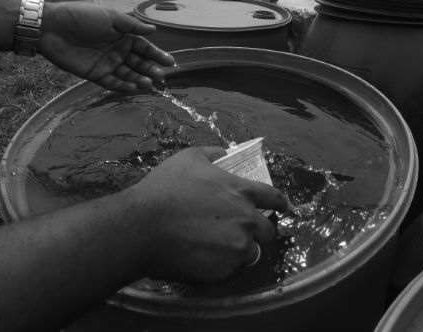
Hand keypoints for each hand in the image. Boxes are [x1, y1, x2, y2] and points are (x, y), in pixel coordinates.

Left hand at [38, 2, 174, 91]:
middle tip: (162, 78)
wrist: (52, 27)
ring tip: (149, 84)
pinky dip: (123, 86)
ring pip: (128, 74)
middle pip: (140, 63)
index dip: (158, 55)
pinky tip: (134, 88)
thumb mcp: (110, 18)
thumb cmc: (82, 17)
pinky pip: (112, 82)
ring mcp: (107, 63)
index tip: (171, 63)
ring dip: (140, 80)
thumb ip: (132, 26)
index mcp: (124, 36)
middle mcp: (118, 51)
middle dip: (152, 70)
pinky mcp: (95, 74)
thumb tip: (154, 30)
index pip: (145, 48)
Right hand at [125, 147, 288, 281]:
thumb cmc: (164, 189)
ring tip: (216, 246)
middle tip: (238, 231)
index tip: (281, 207)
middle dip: (258, 232)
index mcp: (242, 192)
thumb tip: (224, 152)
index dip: (280, 203)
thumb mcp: (189, 158)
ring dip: (240, 251)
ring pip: (250, 253)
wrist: (140, 227)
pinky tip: (201, 256)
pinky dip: (220, 265)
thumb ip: (213, 154)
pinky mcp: (223, 270)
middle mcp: (246, 221)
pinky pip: (230, 269)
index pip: (275, 198)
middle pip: (268, 232)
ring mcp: (236, 248)